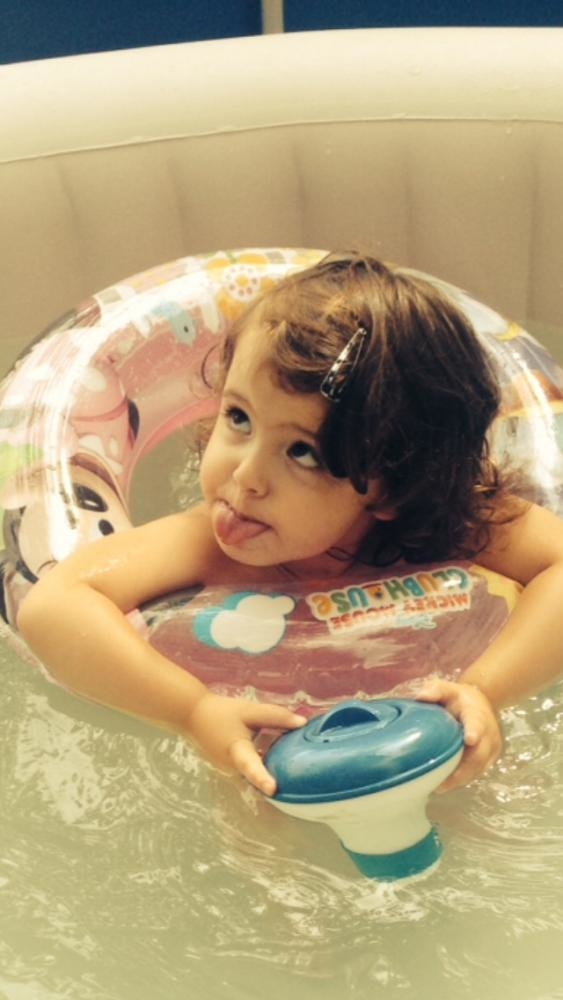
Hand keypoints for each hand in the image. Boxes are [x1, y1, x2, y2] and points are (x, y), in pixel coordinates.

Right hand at [184, 692, 305, 794]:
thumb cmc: (221, 712)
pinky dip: (261, 764)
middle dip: (274, 778)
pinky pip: (250, 769)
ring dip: (269, 769)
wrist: (193, 715)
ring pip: (254, 774)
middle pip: (258, 776)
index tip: (273, 789)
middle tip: (298, 780)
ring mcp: (230, 771)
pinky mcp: (230, 768)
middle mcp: (232, 768)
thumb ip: (276, 717)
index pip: (251, 766)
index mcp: (236, 752)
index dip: (262, 778)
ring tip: (291, 768)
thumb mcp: (250, 711)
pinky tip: (274, 755)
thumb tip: (302, 723)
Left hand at [415, 678, 502, 791]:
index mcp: (475, 713)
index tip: (470, 739)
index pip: (476, 722)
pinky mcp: (490, 757)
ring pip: (478, 768)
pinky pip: (477, 771)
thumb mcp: (446, 688)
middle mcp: (488, 732)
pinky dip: (463, 779)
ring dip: (461, 779)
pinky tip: (446, 785)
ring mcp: (491, 746)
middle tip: (441, 783)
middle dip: (462, 770)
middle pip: (479, 754)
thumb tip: (420, 697)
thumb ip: (435, 690)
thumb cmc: (457, 697)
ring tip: (439, 787)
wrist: (480, 703)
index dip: (474, 731)